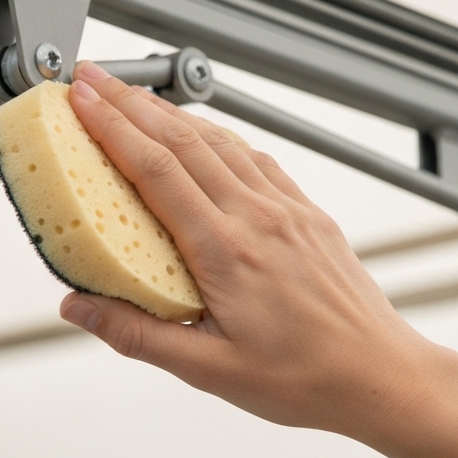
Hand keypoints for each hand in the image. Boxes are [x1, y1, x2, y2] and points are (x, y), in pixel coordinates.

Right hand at [59, 61, 449, 435]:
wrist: (379, 374)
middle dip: (131, 103)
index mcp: (227, 251)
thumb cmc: (305, 378)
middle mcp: (259, 217)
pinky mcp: (308, 214)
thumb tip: (78, 308)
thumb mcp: (209, 370)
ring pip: (221, 141)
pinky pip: (256, 159)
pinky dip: (221, 136)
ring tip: (136, 97)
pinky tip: (207, 135)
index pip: (156, 170)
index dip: (113, 127)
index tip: (81, 99)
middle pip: (184, 140)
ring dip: (173, 113)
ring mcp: (288, 210)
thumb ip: (138, 335)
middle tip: (93, 80)